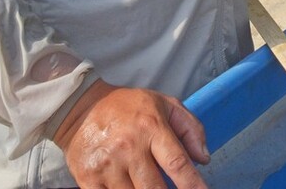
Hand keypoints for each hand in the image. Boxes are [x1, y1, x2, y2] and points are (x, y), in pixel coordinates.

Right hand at [52, 79, 208, 188]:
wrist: (81, 107)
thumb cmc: (128, 107)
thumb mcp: (165, 104)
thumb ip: (190, 128)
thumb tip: (203, 159)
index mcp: (151, 127)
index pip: (177, 163)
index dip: (192, 184)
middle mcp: (129, 147)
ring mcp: (107, 165)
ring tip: (149, 186)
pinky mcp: (88, 178)